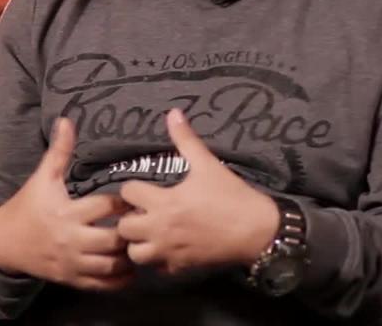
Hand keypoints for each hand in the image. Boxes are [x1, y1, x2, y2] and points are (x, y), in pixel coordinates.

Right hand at [0, 117, 133, 289]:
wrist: (5, 242)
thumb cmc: (29, 204)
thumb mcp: (43, 177)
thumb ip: (59, 151)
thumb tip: (67, 120)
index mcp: (66, 212)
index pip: (106, 208)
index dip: (123, 203)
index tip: (133, 198)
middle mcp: (71, 240)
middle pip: (114, 240)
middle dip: (131, 232)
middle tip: (142, 224)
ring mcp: (73, 263)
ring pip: (112, 266)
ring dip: (129, 257)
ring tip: (138, 244)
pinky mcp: (73, 280)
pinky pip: (104, 285)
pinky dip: (121, 279)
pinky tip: (129, 266)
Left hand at [117, 109, 279, 274]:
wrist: (257, 230)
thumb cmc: (231, 196)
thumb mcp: (207, 164)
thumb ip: (185, 139)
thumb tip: (173, 113)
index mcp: (164, 202)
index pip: (127, 194)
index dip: (133, 189)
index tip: (143, 189)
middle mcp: (161, 229)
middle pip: (124, 228)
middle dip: (129, 218)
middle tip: (142, 211)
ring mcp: (170, 251)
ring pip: (135, 254)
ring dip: (138, 243)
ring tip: (149, 232)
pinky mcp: (181, 267)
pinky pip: (156, 269)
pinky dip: (156, 260)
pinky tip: (166, 247)